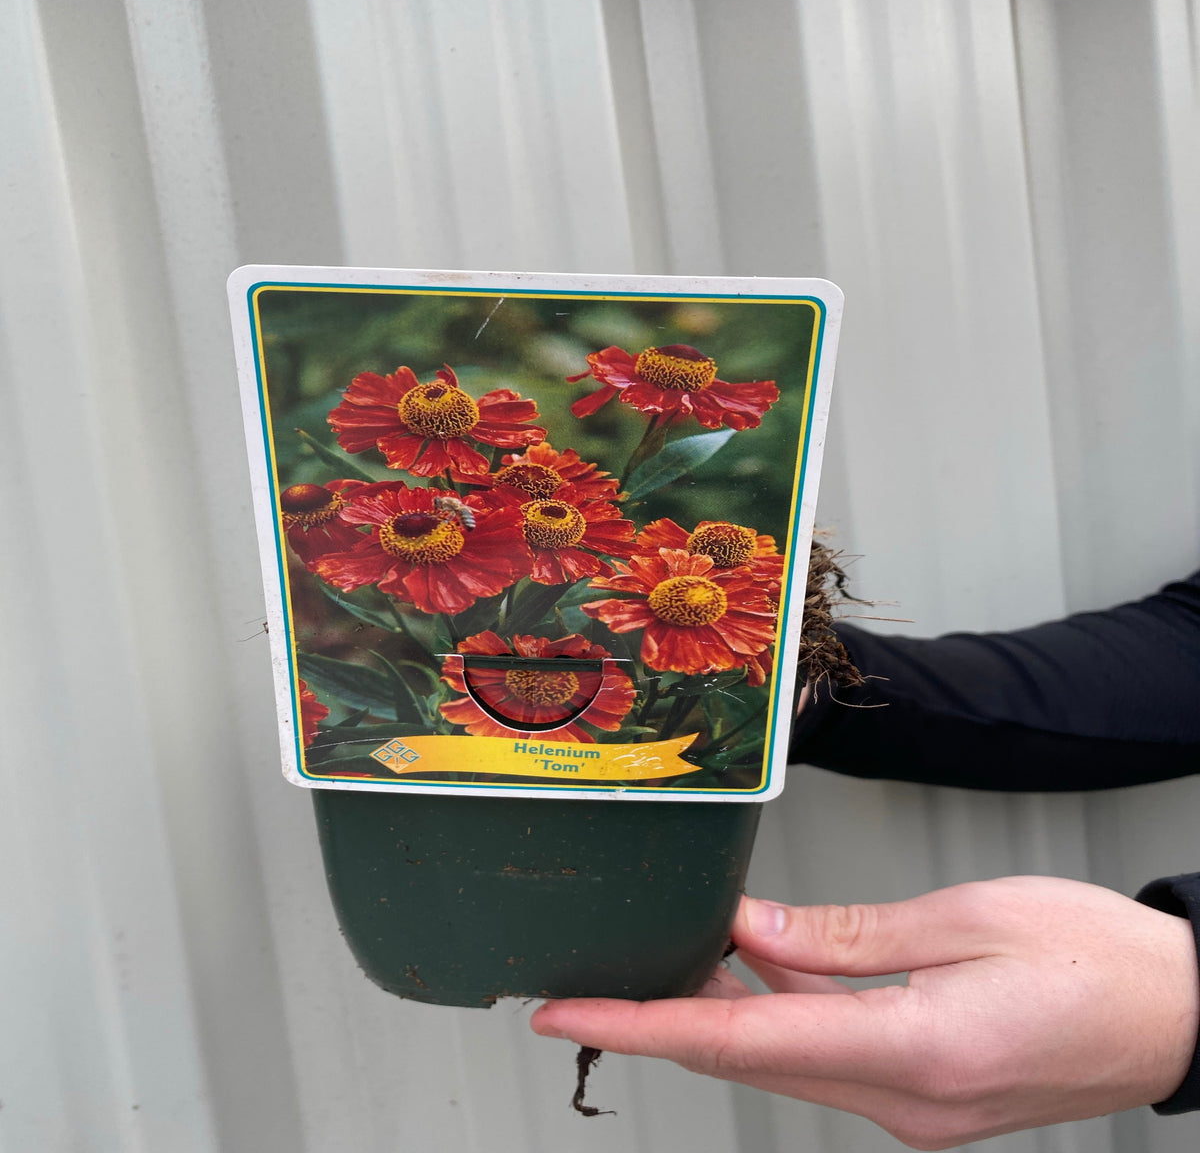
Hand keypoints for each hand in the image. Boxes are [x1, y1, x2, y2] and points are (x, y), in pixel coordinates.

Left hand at [531, 877, 1198, 1148]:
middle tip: (594, 977)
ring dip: (723, 1010)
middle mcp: (905, 1100)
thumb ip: (843, 935)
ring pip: (783, 1056)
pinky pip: (826, 1053)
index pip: (741, 1043)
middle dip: (663, 1018)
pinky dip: (781, 1011)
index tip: (566, 1013)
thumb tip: (746, 928)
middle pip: (749, 1057)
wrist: (1183, 1015)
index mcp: (915, 1050)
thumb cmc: (1098, 957)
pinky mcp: (925, 1095)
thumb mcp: (967, 919)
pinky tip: (761, 960)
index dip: (642, 1026)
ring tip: (669, 953)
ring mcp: (915, 1109)